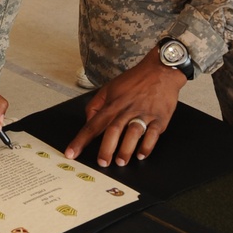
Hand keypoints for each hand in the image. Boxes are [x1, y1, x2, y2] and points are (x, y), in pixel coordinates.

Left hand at [65, 49, 186, 167]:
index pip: (92, 124)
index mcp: (112, 104)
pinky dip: (147, 146)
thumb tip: (88, 122)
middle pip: (113, 130)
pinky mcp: (159, 117)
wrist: (161, 69)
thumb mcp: (109, 88)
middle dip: (106, 149)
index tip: (71, 153)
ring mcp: (144, 113)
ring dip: (126, 150)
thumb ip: (95, 105)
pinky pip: (153, 134)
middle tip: (102, 163)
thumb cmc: (134, 80)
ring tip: (120, 162)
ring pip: (133, 133)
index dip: (80, 140)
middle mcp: (127, 109)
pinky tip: (141, 154)